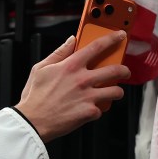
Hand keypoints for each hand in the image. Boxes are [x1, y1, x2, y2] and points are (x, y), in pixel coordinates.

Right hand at [15, 31, 129, 140]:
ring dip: (117, 91)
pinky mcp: (89, 112)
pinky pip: (101, 109)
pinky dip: (97, 109)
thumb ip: (59, 53)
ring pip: (115, 91)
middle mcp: (82, 79)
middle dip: (124, 70)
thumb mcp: (41, 68)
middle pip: (115, 70)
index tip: (119, 36)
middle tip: (124, 72)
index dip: (112, 39)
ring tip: (113, 92)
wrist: (33, 121)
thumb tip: (71, 41)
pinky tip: (90, 109)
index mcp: (71, 66)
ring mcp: (88, 96)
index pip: (97, 46)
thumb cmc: (35, 96)